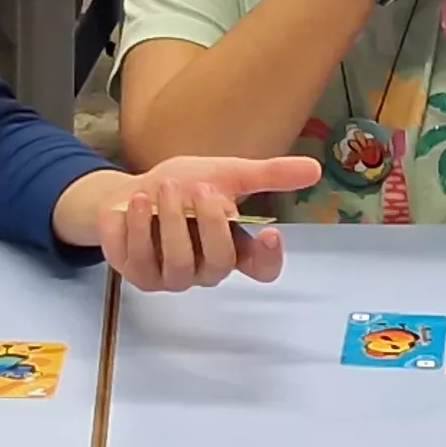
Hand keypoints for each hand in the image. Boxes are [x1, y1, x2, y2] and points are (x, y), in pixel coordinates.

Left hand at [91, 155, 322, 289]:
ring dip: (170, 222)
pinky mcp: (138, 277)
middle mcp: (206, 270)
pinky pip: (139, 260)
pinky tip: (135, 202)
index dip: (269, 258)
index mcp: (233, 249)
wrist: (130, 191)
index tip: (271, 232)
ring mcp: (171, 279)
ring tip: (162, 188)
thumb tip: (314, 168)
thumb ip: (267, 175)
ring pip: (178, 264)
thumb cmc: (183, 187)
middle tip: (198, 189)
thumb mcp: (225, 174)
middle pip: (220, 263)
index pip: (262, 269)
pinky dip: (136, 227)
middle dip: (209, 224)